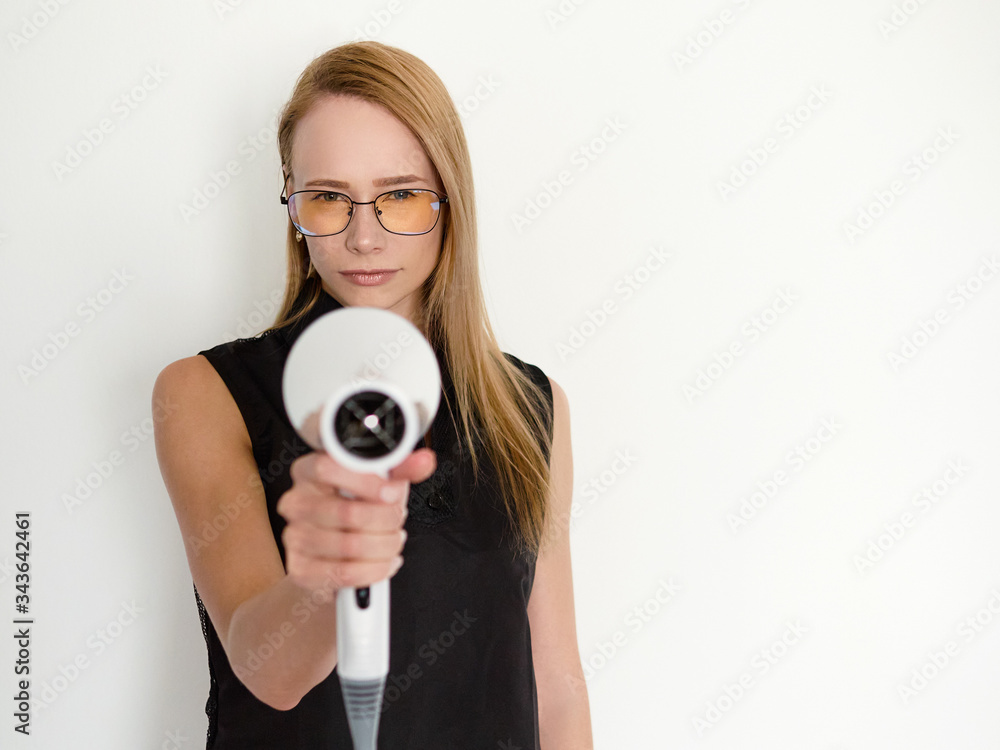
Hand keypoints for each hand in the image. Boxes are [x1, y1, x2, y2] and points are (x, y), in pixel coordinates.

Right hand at [276, 447, 436, 596]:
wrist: (333, 555)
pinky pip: (344, 572)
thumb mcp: (379, 484)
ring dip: (385, 546)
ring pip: (351, 545)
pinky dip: (374, 569)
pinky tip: (384, 562)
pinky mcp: (300, 569)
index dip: (366, 481)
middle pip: (347, 512)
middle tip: (397, 520)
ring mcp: (294, 537)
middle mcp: (296, 502)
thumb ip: (401, 470)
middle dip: (386, 520)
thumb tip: (423, 462)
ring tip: (393, 541)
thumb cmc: (354, 510)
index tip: (392, 492)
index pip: (328, 468)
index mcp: (309, 471)